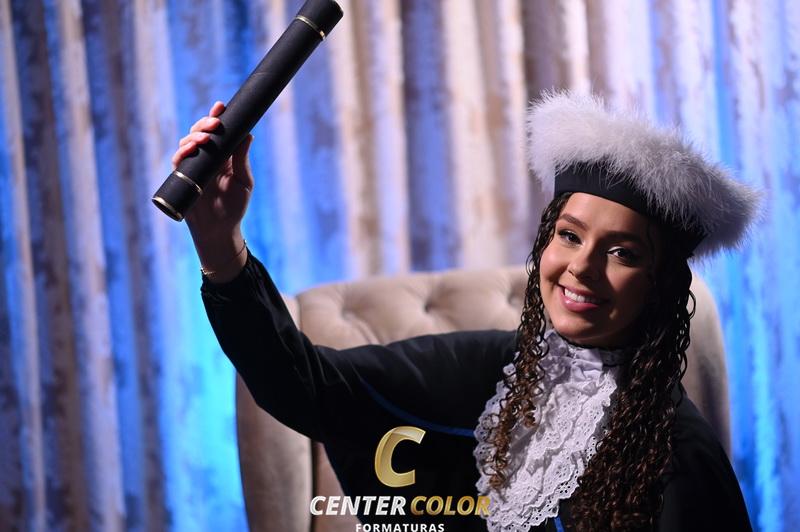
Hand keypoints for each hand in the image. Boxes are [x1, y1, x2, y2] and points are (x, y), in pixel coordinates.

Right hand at [173, 101, 253, 281]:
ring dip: (194, 136)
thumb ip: (242, 158)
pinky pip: (178, 160)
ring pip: (187, 143)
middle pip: (200, 133)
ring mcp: (193, 167)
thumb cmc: (234, 207)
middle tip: (215, 123)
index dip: (216, 118)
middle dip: (205, 124)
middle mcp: (206, 158)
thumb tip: (248, 134)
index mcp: (223, 156)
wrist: (220, 230)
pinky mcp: (182, 177)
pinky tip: (190, 149)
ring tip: (205, 138)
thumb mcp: (244, 181)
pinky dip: (182, 152)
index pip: (218, 133)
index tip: (220, 106)